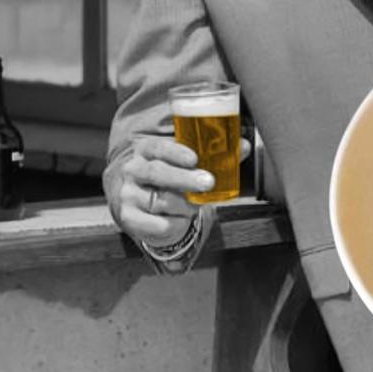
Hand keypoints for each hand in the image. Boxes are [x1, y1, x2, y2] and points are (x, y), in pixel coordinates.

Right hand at [107, 135, 252, 248]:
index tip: (194, 158)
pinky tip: (180, 220)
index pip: (157, 147)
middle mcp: (133, 169)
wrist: (134, 200)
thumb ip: (212, 155)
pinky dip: (173, 224)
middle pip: (158, 173)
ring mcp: (128, 194)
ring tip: (195, 205)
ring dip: (183, 205)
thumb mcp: (181, 162)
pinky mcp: (128, 217)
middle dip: (185, 178)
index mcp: (145, 150)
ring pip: (160, 200)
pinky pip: (156, 223)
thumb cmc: (167, 176)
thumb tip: (245, 147)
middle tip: (208, 182)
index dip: (175, 152)